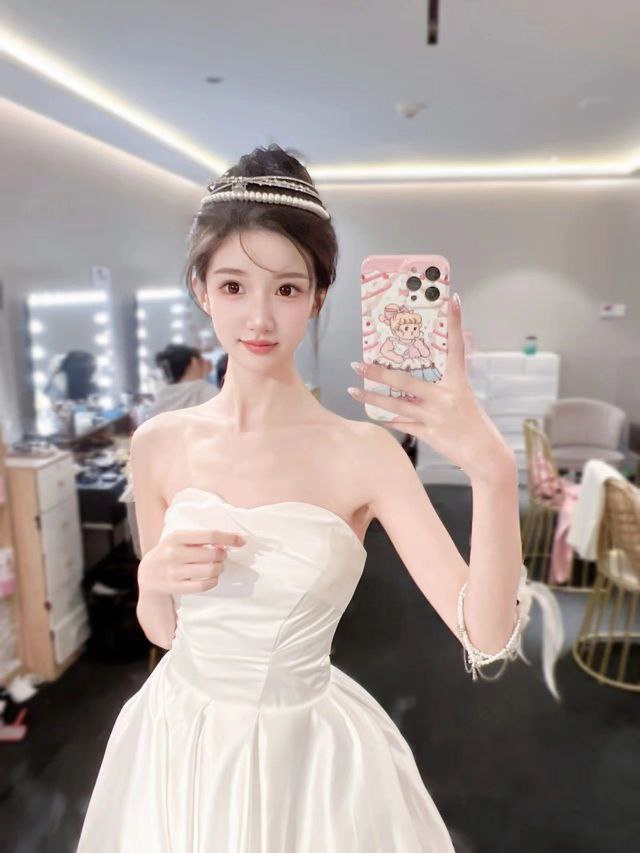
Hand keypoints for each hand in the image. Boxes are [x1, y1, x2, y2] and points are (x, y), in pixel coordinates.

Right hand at [138, 528, 245, 595]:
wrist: (147, 574)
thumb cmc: (170, 553)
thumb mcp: (178, 540)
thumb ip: (199, 539)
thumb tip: (226, 543)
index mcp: (176, 537)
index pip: (209, 535)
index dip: (228, 538)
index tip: (241, 541)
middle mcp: (173, 553)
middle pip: (212, 554)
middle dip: (223, 555)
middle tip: (222, 556)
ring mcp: (173, 571)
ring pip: (209, 570)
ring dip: (219, 569)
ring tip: (218, 567)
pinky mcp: (175, 586)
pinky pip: (203, 585)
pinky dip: (213, 581)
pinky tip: (213, 578)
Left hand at [348, 293, 513, 479]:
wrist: (485, 455)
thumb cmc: (474, 422)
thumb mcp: (466, 395)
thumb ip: (453, 376)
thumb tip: (448, 352)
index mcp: (458, 383)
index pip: (456, 347)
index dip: (455, 323)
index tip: (452, 300)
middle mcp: (446, 397)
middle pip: (407, 381)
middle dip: (380, 372)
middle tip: (359, 364)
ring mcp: (436, 416)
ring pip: (397, 405)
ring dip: (372, 398)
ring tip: (353, 390)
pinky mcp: (430, 434)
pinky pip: (402, 425)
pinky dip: (387, 419)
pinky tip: (371, 414)